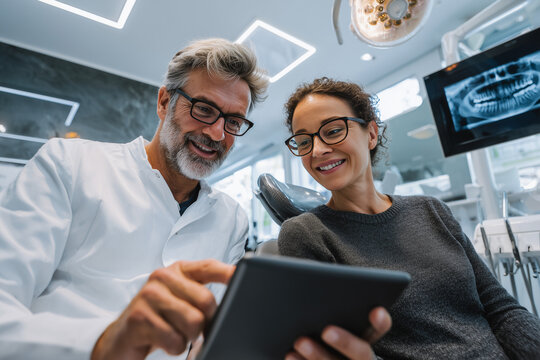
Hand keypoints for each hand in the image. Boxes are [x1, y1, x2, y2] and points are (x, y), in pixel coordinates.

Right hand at [91, 259, 234, 359]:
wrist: (122, 337)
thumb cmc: (158, 317)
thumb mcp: (181, 300)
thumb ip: (202, 293)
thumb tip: (234, 296)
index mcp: (177, 270)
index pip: (208, 267)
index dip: (228, 272)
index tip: (244, 275)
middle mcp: (162, 277)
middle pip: (206, 300)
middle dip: (206, 321)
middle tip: (193, 327)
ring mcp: (148, 295)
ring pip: (193, 321)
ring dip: (189, 337)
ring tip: (176, 332)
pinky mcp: (139, 317)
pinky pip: (175, 340)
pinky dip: (175, 348)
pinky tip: (163, 340)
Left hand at [285, 307, 391, 359]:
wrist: (327, 349)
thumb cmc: (323, 321)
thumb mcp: (332, 314)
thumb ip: (333, 305)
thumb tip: (319, 286)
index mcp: (366, 335)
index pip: (379, 327)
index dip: (380, 321)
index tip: (376, 311)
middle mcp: (360, 357)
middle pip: (361, 352)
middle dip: (346, 342)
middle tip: (327, 331)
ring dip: (318, 355)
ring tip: (300, 342)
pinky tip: (289, 355)